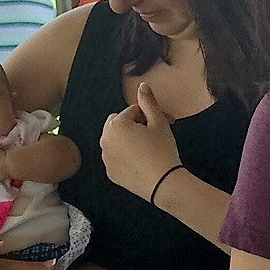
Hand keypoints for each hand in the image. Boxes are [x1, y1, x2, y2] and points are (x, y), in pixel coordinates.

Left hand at [101, 84, 181, 201]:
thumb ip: (148, 102)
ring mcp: (106, 158)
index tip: (164, 122)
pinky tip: (142, 161)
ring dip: (128, 140)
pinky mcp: (111, 172)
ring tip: (148, 148)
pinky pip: (116, 158)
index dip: (149, 115)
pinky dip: (126, 156)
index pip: (132, 112)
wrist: (164, 183)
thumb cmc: (162, 150)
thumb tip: (142, 86)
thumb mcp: (158, 123)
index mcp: (115, 125)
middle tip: (153, 133)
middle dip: (133, 125)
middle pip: (119, 124)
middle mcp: (105, 140)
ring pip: (116, 141)